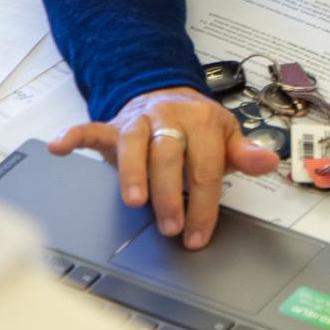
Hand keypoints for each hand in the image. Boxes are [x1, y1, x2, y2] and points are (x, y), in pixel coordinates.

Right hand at [48, 86, 279, 249]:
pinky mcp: (113, 125)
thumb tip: (268, 161)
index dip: (205, 203)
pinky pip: (92, 128)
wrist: (168, 94)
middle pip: (169, 156)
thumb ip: (244, 154)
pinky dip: (75, 137)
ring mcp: (139, 120)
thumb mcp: (226, 137)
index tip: (199, 235)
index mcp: (203, 121)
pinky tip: (60, 148)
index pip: (206, 166)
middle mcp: (170, 118)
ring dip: (133, 173)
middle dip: (170, 194)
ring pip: (134, 144)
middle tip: (171, 226)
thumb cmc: (197, 126)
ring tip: (135, 201)